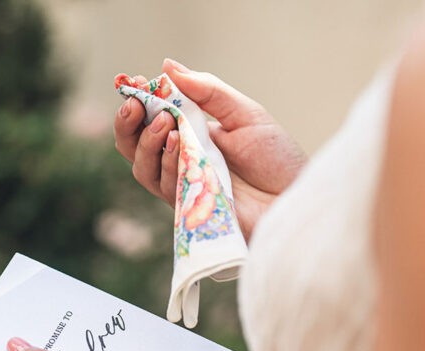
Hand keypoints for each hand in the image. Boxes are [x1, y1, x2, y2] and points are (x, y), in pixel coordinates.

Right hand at [114, 58, 306, 239]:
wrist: (297, 197)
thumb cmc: (277, 160)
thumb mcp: (245, 114)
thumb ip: (208, 91)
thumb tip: (169, 66)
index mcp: (191, 136)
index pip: (150, 120)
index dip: (138, 102)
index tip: (135, 81)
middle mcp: (181, 162)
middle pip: (133, 147)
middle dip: (127, 124)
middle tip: (135, 103)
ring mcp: (183, 187)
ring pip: (143, 168)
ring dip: (147, 142)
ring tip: (165, 122)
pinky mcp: (190, 209)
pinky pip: (166, 187)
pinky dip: (168, 163)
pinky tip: (179, 144)